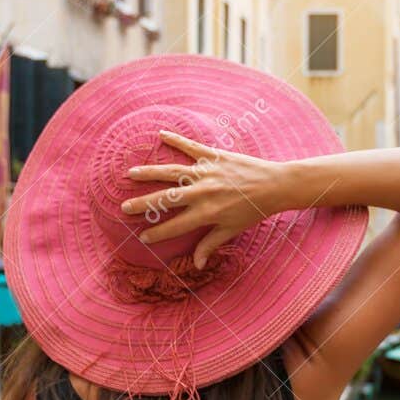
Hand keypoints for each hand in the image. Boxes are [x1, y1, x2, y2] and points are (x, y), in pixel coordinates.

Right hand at [121, 132, 294, 266]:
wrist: (274, 185)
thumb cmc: (253, 211)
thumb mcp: (231, 230)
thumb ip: (210, 244)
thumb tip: (197, 265)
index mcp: (206, 213)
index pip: (175, 226)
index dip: (158, 233)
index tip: (142, 236)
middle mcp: (203, 192)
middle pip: (166, 198)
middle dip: (143, 204)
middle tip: (124, 207)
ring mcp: (207, 172)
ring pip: (172, 171)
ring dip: (150, 172)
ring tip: (131, 173)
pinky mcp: (214, 156)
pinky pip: (192, 147)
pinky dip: (177, 140)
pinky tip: (161, 134)